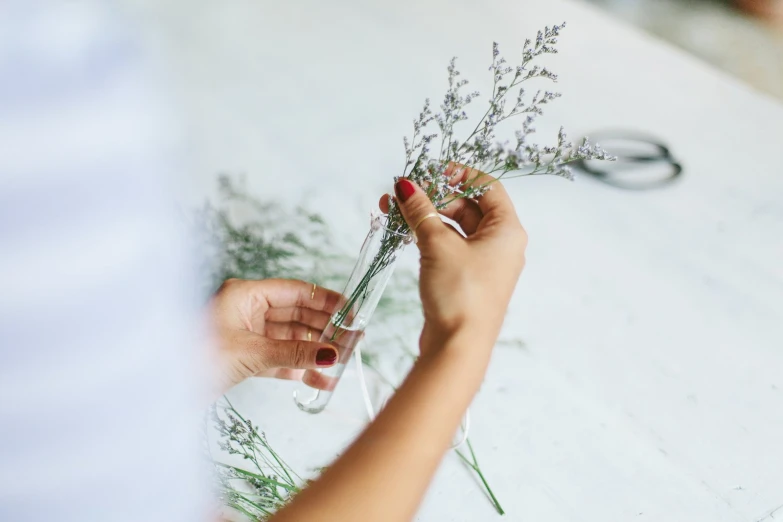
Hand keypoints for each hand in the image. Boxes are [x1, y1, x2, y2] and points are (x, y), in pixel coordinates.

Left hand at [210, 278, 342, 393]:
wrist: (165, 389)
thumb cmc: (198, 358)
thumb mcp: (252, 352)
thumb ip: (294, 353)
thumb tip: (331, 355)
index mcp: (245, 295)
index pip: (295, 292)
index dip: (325, 301)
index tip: (350, 312)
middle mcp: (248, 310)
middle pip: (297, 316)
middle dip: (325, 330)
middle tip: (352, 340)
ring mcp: (248, 334)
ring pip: (291, 340)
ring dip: (315, 352)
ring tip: (342, 362)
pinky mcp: (247, 358)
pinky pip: (280, 359)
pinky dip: (299, 369)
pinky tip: (321, 380)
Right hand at [381, 164, 526, 360]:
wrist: (458, 346)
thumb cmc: (459, 293)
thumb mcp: (437, 244)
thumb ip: (420, 210)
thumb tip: (404, 185)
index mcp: (507, 230)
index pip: (486, 186)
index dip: (458, 175)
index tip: (428, 173)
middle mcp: (501, 244)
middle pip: (468, 205)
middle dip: (433, 197)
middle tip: (401, 196)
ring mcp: (484, 263)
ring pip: (455, 227)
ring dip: (426, 217)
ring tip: (394, 212)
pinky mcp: (467, 278)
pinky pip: (449, 247)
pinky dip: (429, 236)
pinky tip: (405, 232)